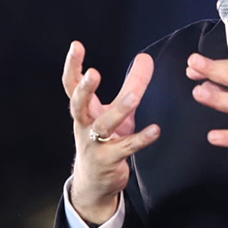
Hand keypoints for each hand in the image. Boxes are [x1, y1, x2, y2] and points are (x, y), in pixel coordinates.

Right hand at [63, 41, 159, 224]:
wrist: (94, 182)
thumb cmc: (105, 140)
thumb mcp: (117, 110)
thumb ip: (132, 84)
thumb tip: (145, 57)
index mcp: (83, 110)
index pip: (72, 85)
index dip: (73, 65)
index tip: (76, 45)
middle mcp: (84, 125)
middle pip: (78, 105)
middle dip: (84, 89)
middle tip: (93, 73)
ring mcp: (94, 144)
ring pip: (103, 126)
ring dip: (118, 110)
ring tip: (135, 97)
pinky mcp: (109, 160)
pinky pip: (126, 148)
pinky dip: (141, 139)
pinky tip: (156, 130)